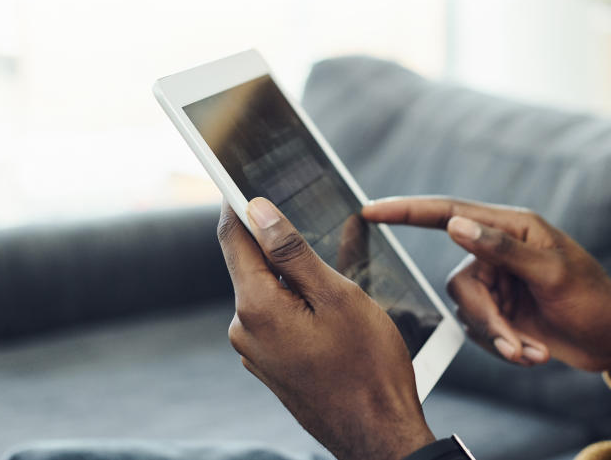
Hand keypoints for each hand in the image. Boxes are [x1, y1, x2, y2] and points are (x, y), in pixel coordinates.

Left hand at [217, 198, 434, 459]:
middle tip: (316, 222)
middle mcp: (245, 329)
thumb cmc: (368, 365)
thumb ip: (292, 251)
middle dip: (280, 241)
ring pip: (271, 292)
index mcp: (256, 307)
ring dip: (297, 275)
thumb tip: (257, 210)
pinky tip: (335, 309)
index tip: (243, 176)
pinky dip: (300, 302)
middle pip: (253, 264)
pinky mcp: (272, 365)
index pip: (234, 237)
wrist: (376, 436)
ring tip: (339, 278)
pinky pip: (280, 318)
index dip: (239, 202)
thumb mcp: (337, 296)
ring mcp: (256, 351)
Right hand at [363, 197, 610, 380]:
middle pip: (460, 282)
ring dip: (499, 339)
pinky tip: (535, 354)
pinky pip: (481, 332)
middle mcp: (498, 251)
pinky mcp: (502, 313)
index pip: (449, 212)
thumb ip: (501, 248)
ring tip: (532, 353)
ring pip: (468, 312)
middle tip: (516, 341)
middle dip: (486, 318)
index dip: (407, 211)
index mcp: (512, 227)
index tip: (369, 210)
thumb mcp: (552, 273)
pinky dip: (505, 348)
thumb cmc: (593, 299)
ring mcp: (499, 284)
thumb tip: (454, 225)